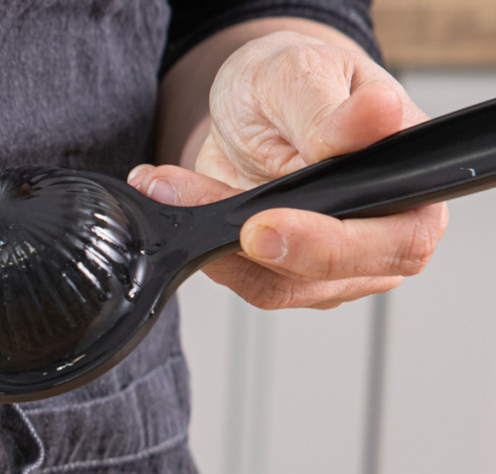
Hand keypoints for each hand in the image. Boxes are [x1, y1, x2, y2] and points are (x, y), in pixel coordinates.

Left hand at [127, 30, 447, 309]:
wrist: (252, 104)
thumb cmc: (293, 84)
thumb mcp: (303, 77)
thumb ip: (333, 110)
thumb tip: (379, 114)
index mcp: (412, 184)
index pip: (396, 240)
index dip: (329, 243)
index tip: (264, 225)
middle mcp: (381, 235)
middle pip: (330, 279)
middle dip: (260, 254)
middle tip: (214, 221)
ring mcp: (332, 266)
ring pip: (272, 285)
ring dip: (215, 243)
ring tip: (173, 186)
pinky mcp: (282, 276)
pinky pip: (239, 278)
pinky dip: (201, 244)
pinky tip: (174, 199)